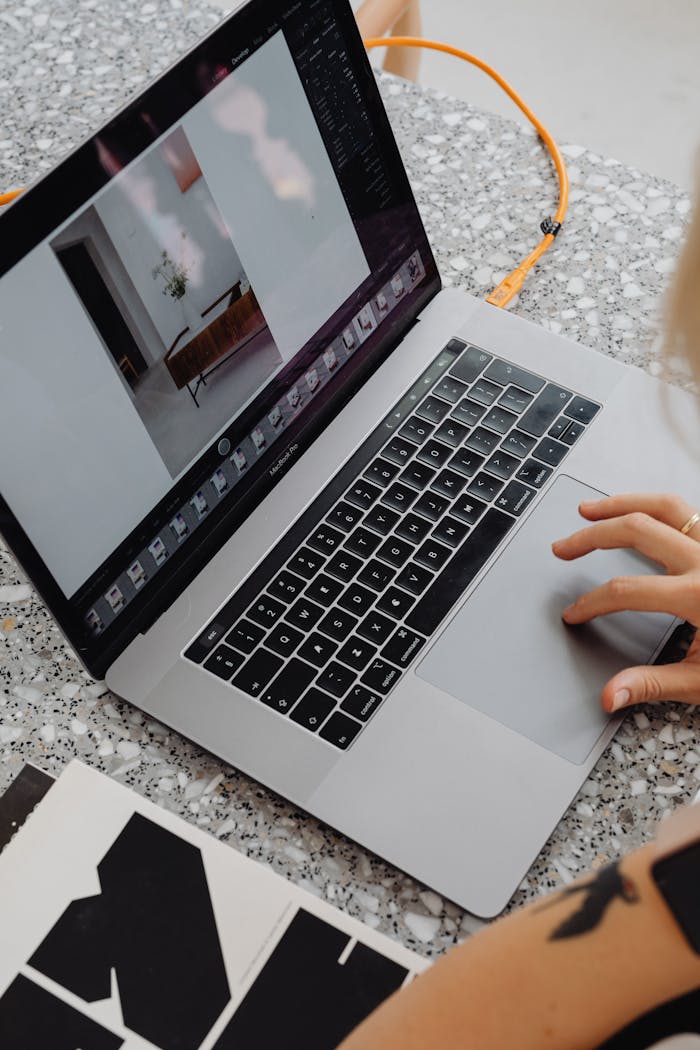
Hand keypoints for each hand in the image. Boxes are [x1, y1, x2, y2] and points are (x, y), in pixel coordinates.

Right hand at [551, 493, 699, 711]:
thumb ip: (654, 684)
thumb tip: (611, 695)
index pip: (624, 591)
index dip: (591, 602)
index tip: (575, 614)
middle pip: (635, 530)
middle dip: (591, 538)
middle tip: (564, 548)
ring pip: (664, 505)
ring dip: (622, 503)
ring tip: (590, 509)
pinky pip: (689, 510)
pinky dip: (658, 506)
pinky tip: (640, 512)